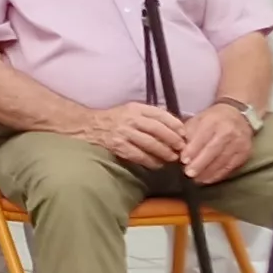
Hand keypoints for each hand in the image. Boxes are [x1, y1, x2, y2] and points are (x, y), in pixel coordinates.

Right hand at [76, 102, 190, 167]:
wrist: (88, 126)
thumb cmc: (114, 119)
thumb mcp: (131, 110)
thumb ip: (150, 115)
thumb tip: (175, 126)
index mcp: (136, 108)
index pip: (161, 114)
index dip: (175, 125)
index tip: (184, 133)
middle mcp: (130, 118)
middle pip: (158, 130)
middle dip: (173, 140)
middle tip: (181, 148)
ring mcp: (124, 132)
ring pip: (150, 144)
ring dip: (164, 152)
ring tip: (172, 158)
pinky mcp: (118, 146)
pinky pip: (139, 155)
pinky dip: (150, 161)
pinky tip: (157, 164)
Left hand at [179, 103, 255, 182]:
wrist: (238, 117)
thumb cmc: (212, 120)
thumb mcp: (197, 120)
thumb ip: (188, 134)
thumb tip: (178, 151)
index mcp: (213, 121)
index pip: (203, 137)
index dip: (193, 150)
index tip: (183, 161)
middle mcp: (228, 131)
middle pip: (213, 150)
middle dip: (200, 163)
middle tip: (188, 174)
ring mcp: (239, 143)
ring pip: (222, 160)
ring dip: (208, 172)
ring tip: (196, 179)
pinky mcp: (245, 153)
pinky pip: (230, 166)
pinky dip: (218, 174)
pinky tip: (208, 179)